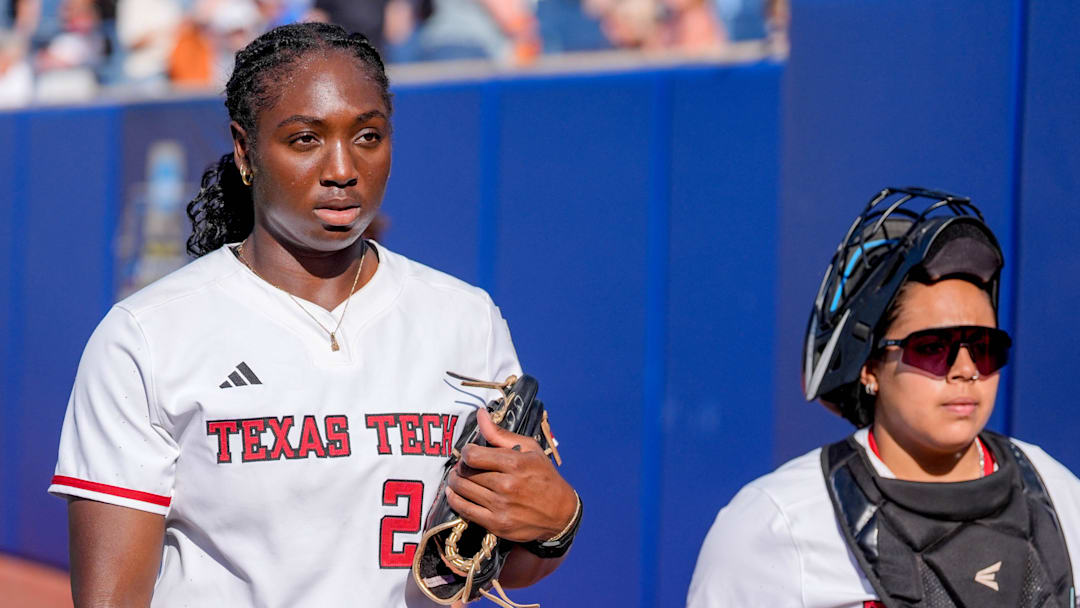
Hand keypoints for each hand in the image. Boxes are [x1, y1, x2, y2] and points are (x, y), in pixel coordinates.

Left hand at [446, 408, 576, 542]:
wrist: (560, 513)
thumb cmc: (544, 477)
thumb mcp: (530, 449)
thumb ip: (500, 434)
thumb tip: (480, 414)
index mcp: (515, 464)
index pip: (473, 456)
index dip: (466, 452)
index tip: (469, 453)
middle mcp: (506, 485)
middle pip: (466, 472)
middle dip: (459, 467)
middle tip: (462, 466)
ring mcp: (500, 506)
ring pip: (462, 490)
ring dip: (454, 482)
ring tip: (458, 478)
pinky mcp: (496, 524)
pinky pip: (465, 510)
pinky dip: (454, 500)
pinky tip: (454, 494)